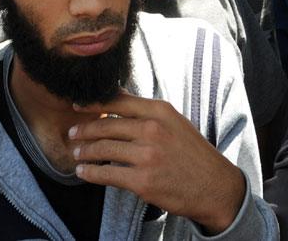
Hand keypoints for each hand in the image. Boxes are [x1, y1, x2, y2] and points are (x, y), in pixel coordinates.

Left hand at [69, 92, 245, 234]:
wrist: (215, 186)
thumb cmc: (193, 153)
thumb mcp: (175, 122)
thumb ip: (147, 112)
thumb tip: (116, 100)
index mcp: (160, 111)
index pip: (117, 102)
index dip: (92, 104)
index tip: (76, 106)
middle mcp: (152, 130)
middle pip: (106, 126)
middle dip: (84, 130)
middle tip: (72, 134)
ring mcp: (147, 156)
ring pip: (103, 150)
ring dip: (85, 152)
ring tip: (77, 153)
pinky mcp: (143, 181)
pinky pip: (107, 175)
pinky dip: (90, 173)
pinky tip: (83, 171)